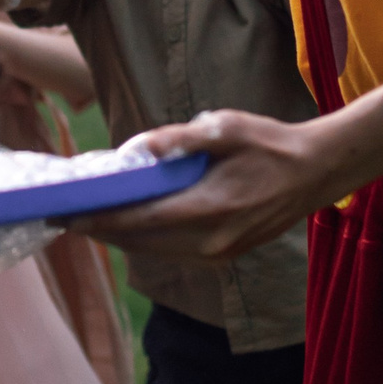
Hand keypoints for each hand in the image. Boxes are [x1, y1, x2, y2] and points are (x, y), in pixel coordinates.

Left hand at [77, 109, 355, 261]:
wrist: (316, 172)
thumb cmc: (270, 144)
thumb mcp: (225, 128)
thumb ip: (179, 139)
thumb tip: (136, 149)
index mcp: (211, 208)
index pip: (141, 221)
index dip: (100, 220)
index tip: (66, 216)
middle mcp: (212, 240)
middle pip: (142, 242)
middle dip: (102, 230)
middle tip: (66, 216)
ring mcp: (219, 253)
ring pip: (156, 251)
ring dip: (123, 237)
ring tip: (90, 220)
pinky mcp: (224, 255)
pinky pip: (173, 251)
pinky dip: (147, 240)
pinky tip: (130, 224)